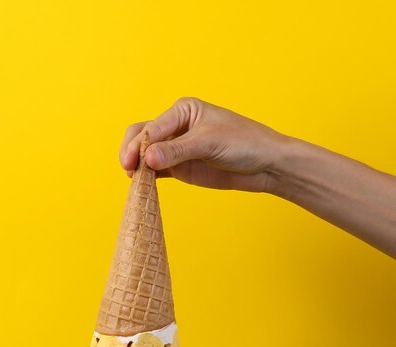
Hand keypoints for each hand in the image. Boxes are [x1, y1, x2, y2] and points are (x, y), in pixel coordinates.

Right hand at [119, 97, 288, 191]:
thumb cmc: (244, 143)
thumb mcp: (209, 143)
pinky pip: (156, 171)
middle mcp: (175, 127)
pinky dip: (147, 178)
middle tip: (130, 171)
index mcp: (182, 111)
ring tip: (136, 182)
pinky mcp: (180, 168)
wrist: (266, 165)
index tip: (134, 163)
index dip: (138, 145)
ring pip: (145, 155)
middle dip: (132, 153)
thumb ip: (177, 151)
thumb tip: (147, 158)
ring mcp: (176, 149)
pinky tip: (143, 187)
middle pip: (141, 137)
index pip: (151, 127)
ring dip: (137, 167)